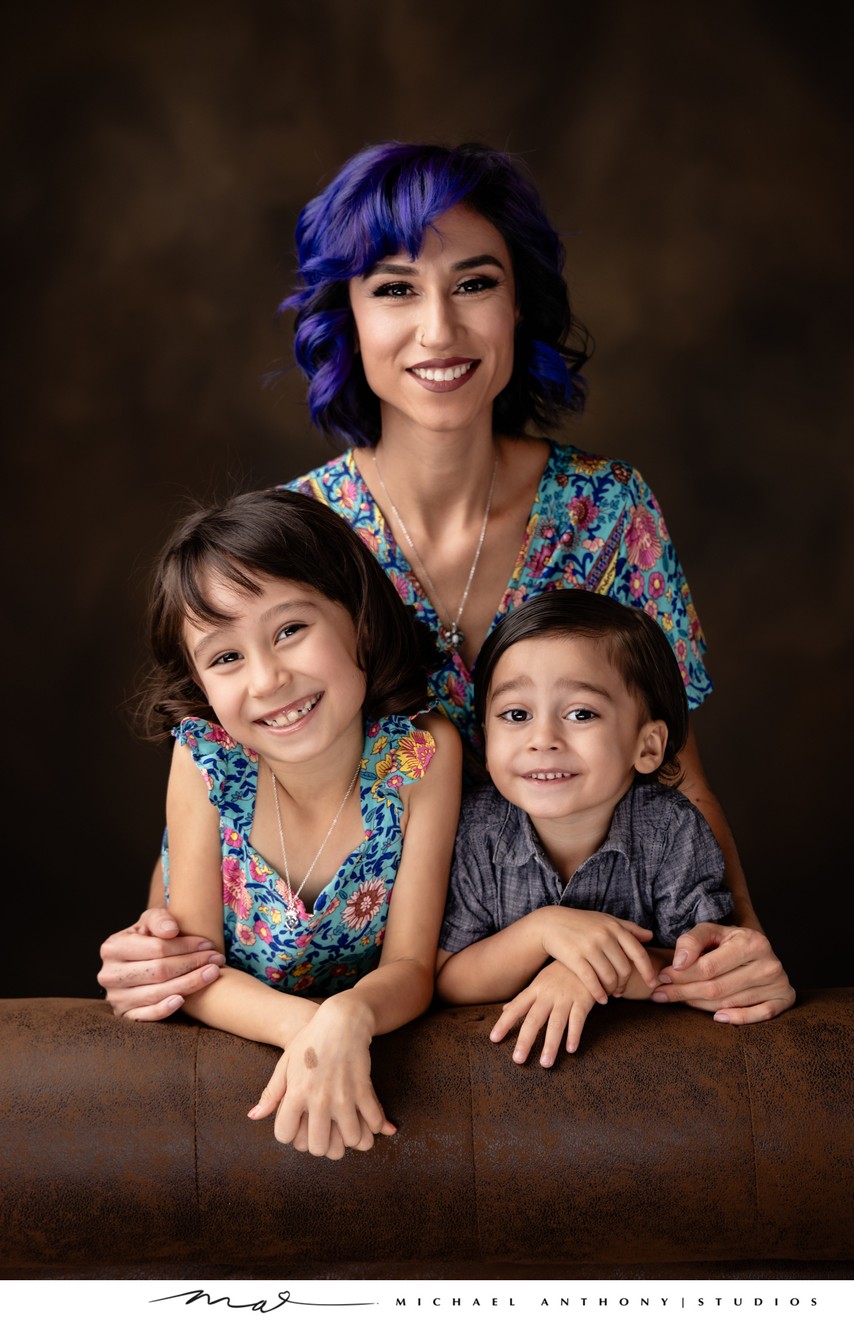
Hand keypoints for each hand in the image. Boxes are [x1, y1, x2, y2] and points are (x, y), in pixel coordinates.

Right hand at [97, 908, 225, 1019]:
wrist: (135, 963)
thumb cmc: (146, 939)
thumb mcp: (148, 922)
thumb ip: (159, 919)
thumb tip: (171, 930)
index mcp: (112, 948)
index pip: (157, 948)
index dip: (186, 946)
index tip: (209, 944)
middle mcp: (109, 975)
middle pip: (159, 971)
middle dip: (192, 964)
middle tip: (217, 959)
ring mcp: (115, 998)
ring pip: (157, 992)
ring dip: (189, 983)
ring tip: (212, 974)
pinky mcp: (124, 1015)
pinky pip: (146, 1016)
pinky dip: (164, 1009)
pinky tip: (183, 1000)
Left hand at [247, 1001, 395, 1158]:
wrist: (341, 1019)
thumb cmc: (310, 1040)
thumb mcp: (286, 1063)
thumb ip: (272, 1093)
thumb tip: (254, 1116)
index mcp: (295, 1093)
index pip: (286, 1136)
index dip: (291, 1134)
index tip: (299, 1125)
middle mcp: (318, 1099)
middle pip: (319, 1147)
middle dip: (322, 1144)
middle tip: (326, 1132)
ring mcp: (343, 1095)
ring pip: (350, 1139)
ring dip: (350, 1138)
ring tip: (348, 1128)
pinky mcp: (363, 1089)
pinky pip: (372, 1121)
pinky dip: (373, 1125)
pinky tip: (367, 1118)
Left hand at [490, 962, 596, 1065]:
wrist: (586, 956)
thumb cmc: (560, 972)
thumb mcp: (539, 981)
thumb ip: (523, 998)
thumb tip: (505, 1010)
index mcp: (535, 990)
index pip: (516, 1008)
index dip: (504, 1023)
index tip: (494, 1039)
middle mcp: (548, 994)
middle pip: (534, 1019)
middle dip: (525, 1040)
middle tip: (518, 1060)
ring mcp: (566, 997)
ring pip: (556, 1023)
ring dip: (551, 1044)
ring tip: (545, 1063)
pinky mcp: (583, 1000)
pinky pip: (578, 1019)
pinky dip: (574, 1034)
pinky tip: (571, 1049)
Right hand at [539, 908, 656, 1003]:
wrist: (550, 924)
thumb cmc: (581, 923)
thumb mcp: (605, 920)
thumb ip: (628, 928)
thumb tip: (650, 936)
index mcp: (614, 927)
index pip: (638, 953)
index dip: (648, 970)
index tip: (653, 983)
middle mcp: (604, 936)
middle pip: (624, 969)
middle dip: (624, 984)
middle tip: (620, 991)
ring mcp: (589, 947)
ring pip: (609, 977)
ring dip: (612, 990)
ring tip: (610, 994)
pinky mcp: (575, 958)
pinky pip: (592, 981)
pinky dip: (599, 994)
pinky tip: (601, 1000)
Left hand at [651, 923, 795, 1022]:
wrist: (759, 950)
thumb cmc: (728, 942)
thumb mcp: (711, 932)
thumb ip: (691, 940)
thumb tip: (679, 963)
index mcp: (751, 942)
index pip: (708, 967)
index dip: (681, 975)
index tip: (661, 978)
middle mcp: (769, 963)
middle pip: (717, 987)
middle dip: (684, 992)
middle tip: (660, 995)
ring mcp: (779, 983)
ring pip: (730, 1002)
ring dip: (699, 1005)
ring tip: (677, 1001)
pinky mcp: (784, 999)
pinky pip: (760, 1015)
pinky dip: (738, 1019)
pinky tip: (717, 1018)